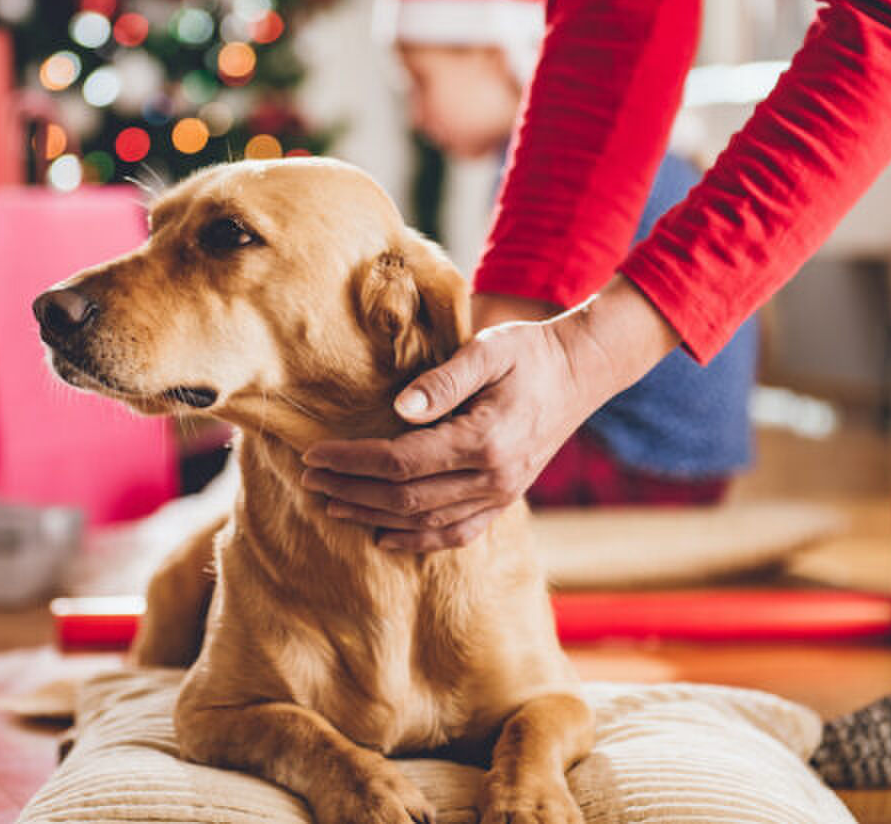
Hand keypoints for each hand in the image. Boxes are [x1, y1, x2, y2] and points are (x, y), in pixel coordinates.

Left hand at [300, 276, 678, 551]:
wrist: (580, 372)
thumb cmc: (529, 353)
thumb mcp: (488, 350)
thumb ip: (444, 381)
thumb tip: (398, 410)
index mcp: (485, 441)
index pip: (400, 462)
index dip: (352, 462)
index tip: (315, 454)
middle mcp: (493, 479)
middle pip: (405, 499)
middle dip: (351, 491)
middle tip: (309, 480)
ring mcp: (501, 495)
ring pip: (424, 522)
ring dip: (373, 516)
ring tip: (332, 504)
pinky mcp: (504, 500)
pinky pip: (457, 534)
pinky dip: (417, 540)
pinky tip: (384, 536)